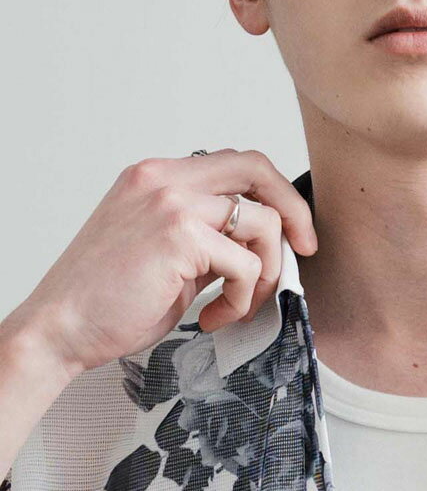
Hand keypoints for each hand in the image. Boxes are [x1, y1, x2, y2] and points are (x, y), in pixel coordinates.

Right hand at [15, 148, 317, 377]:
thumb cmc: (107, 298)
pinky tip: (215, 316)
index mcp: (157, 176)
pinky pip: (246, 264)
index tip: (293, 231)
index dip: (275, 194)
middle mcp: (164, 178)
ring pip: (262, 222)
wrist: (59, 327)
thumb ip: (209, 235)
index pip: (237, 163)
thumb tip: (263, 245)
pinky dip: (242, 297)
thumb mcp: (165, 251)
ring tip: (238, 304)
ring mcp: (172, 203)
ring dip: (264, 272)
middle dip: (294, 212)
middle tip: (304, 252)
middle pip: (258, 168)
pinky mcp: (180, 236)